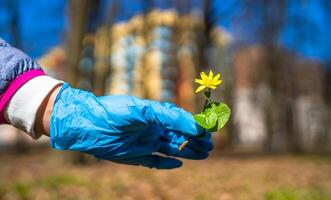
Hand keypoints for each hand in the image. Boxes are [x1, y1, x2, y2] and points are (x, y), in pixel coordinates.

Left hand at [50, 83, 212, 168]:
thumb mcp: (143, 110)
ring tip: (203, 154)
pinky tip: (178, 164)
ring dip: (187, 151)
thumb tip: (193, 125)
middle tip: (210, 146)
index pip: (180, 121)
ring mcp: (145, 143)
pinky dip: (167, 163)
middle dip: (195, 141)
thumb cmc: (114, 112)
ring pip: (171, 148)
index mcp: (154, 115)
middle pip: (179, 136)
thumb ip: (169, 116)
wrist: (87, 125)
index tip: (208, 131)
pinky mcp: (137, 156)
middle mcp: (152, 129)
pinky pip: (156, 161)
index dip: (194, 126)